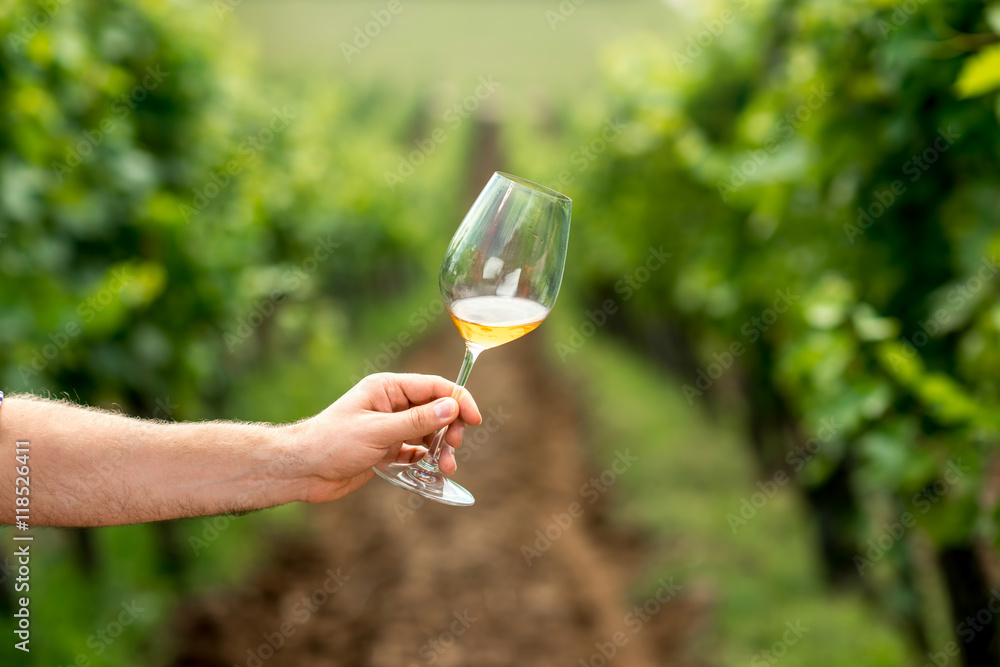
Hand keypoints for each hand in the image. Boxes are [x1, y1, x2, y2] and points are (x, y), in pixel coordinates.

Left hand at [287, 373, 481, 502]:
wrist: (302, 470)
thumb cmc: (332, 443)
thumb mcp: (378, 431)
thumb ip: (416, 421)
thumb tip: (452, 407)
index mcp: (388, 388)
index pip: (434, 387)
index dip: (458, 400)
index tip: (475, 420)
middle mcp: (391, 404)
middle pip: (436, 410)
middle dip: (450, 429)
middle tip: (454, 450)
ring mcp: (390, 427)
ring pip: (428, 433)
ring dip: (441, 449)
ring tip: (444, 468)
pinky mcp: (386, 449)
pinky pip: (416, 451)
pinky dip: (426, 460)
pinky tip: (431, 473)